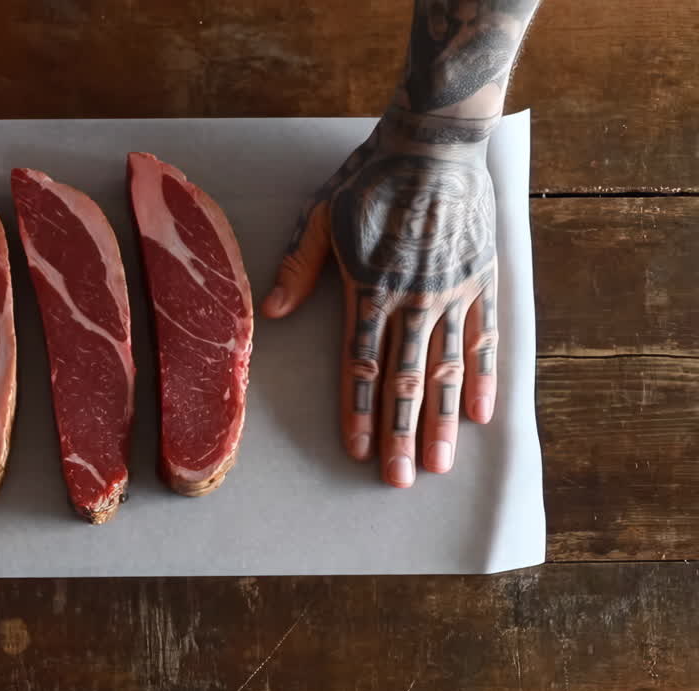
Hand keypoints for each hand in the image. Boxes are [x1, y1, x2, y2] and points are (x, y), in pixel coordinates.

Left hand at [262, 112, 498, 487]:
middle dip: (398, 435)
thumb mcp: (321, 217)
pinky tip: (481, 416)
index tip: (356, 451)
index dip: (358, 411)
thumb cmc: (370, 179)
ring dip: (439, 420)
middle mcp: (412, 301)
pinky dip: (484, 377)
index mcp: (368, 289)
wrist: (434, 143)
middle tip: (397, 480)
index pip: (359, 365)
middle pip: (403, 381)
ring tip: (437, 465)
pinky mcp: (483, 280)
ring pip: (446, 370)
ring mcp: (452, 293)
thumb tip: (270, 313)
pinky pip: (486, 338)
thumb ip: (298, 268)